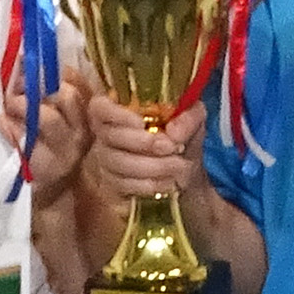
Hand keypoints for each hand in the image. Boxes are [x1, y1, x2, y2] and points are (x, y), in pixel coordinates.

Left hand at [18, 48, 97, 203]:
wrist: (55, 194)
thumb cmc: (52, 148)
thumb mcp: (59, 120)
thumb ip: (48, 94)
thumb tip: (21, 60)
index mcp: (86, 114)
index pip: (77, 81)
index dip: (52, 69)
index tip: (28, 62)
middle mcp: (81, 130)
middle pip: (67, 96)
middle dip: (37, 85)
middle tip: (17, 83)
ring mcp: (65, 150)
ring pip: (48, 119)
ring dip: (24, 106)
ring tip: (9, 103)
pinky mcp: (46, 167)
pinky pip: (26, 143)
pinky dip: (11, 129)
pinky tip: (1, 122)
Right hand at [80, 98, 202, 207]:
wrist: (184, 171)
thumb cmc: (181, 136)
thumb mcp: (193, 118)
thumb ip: (188, 116)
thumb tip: (173, 133)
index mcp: (119, 109)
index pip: (100, 107)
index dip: (116, 114)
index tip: (140, 122)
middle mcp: (105, 134)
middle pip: (110, 136)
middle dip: (143, 142)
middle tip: (170, 146)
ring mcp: (106, 161)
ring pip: (118, 163)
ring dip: (152, 166)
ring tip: (178, 165)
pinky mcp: (112, 185)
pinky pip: (124, 185)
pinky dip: (150, 184)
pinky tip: (169, 182)